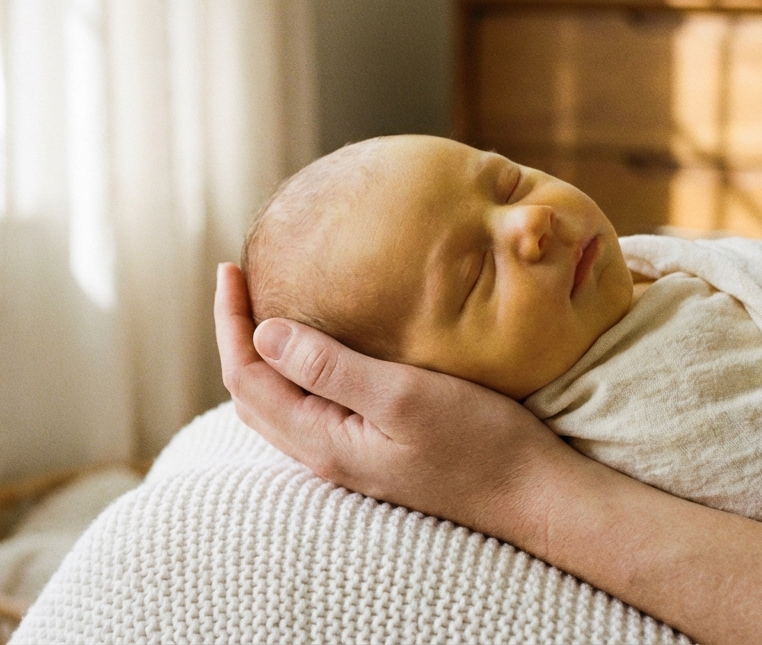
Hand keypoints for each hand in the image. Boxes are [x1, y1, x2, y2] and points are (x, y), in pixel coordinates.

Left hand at [214, 262, 581, 540]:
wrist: (530, 494)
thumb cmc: (478, 443)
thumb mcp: (402, 396)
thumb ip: (330, 368)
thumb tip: (264, 333)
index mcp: (321, 440)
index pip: (246, 378)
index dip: (230, 321)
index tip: (231, 267)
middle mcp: (324, 453)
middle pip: (251, 392)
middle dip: (236, 333)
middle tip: (239, 278)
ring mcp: (348, 455)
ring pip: (278, 402)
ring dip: (261, 352)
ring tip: (265, 304)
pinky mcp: (373, 448)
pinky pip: (311, 405)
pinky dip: (295, 368)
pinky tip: (317, 345)